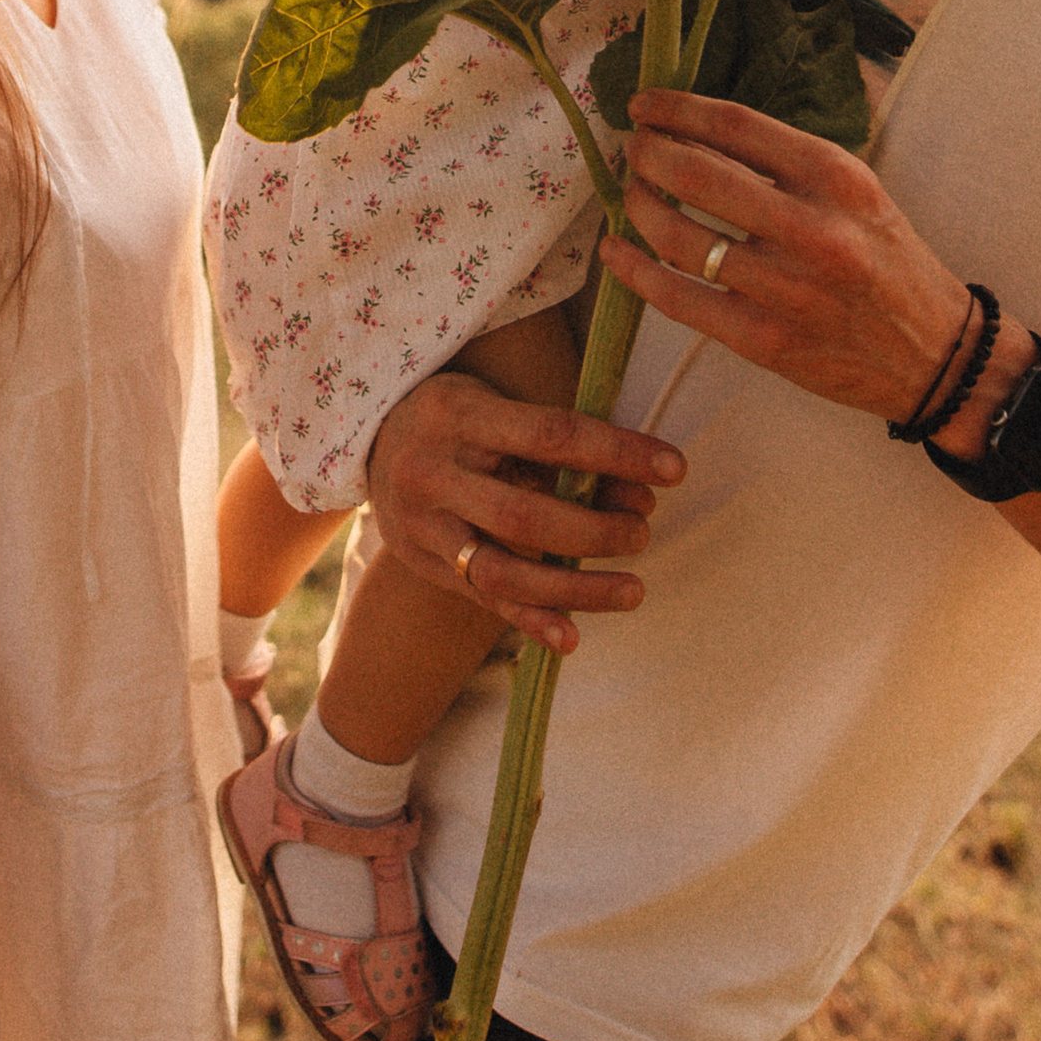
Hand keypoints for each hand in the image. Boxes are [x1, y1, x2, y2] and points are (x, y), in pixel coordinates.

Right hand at [365, 371, 677, 656]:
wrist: (366, 439)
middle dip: (596, 530)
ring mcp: (421, 525)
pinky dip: (528, 623)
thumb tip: (638, 488)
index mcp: (457, 414)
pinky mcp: (421, 563)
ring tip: (635, 590)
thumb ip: (555, 442)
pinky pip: (480, 601)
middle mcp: (431, 473)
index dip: (618, 452)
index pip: (551, 435)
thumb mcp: (491, 401)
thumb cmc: (454, 414)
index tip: (674, 468)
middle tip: (643, 530)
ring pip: (502, 571)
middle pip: (525, 515)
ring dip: (575, 588)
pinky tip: (571, 638)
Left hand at [603, 91, 990, 426]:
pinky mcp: (763, 340)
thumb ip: (787, 164)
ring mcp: (785, 289)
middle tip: (632, 148)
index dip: (677, 109)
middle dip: (647, 154)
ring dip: (638, 206)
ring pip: (678, 236)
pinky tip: (616, 252)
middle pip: (696, 174)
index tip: (645, 104)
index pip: (736, 126)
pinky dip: (634, 271)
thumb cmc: (888, 262)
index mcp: (836, 177)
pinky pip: (677, 298)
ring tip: (630, 192)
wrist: (934, 352)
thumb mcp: (856, 191)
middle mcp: (812, 228)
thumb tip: (697, 133)